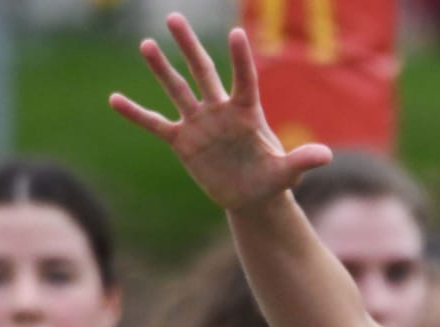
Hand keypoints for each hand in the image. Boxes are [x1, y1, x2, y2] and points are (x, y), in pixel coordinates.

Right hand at [109, 19, 333, 214]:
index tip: (235, 34)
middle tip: (173, 17)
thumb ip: (302, 159)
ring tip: (146, 43)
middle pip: (203, 71)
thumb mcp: (288, 172)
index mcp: (247, 112)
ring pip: (177, 89)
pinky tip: (114, 99)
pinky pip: (155, 123)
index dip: (240, 59)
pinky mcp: (182, 141)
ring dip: (161, 68)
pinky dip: (135, 113)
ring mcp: (199, 123)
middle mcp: (220, 110)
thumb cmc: (272, 180)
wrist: (251, 196)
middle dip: (188, 46)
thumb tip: (326, 156)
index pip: (244, 79)